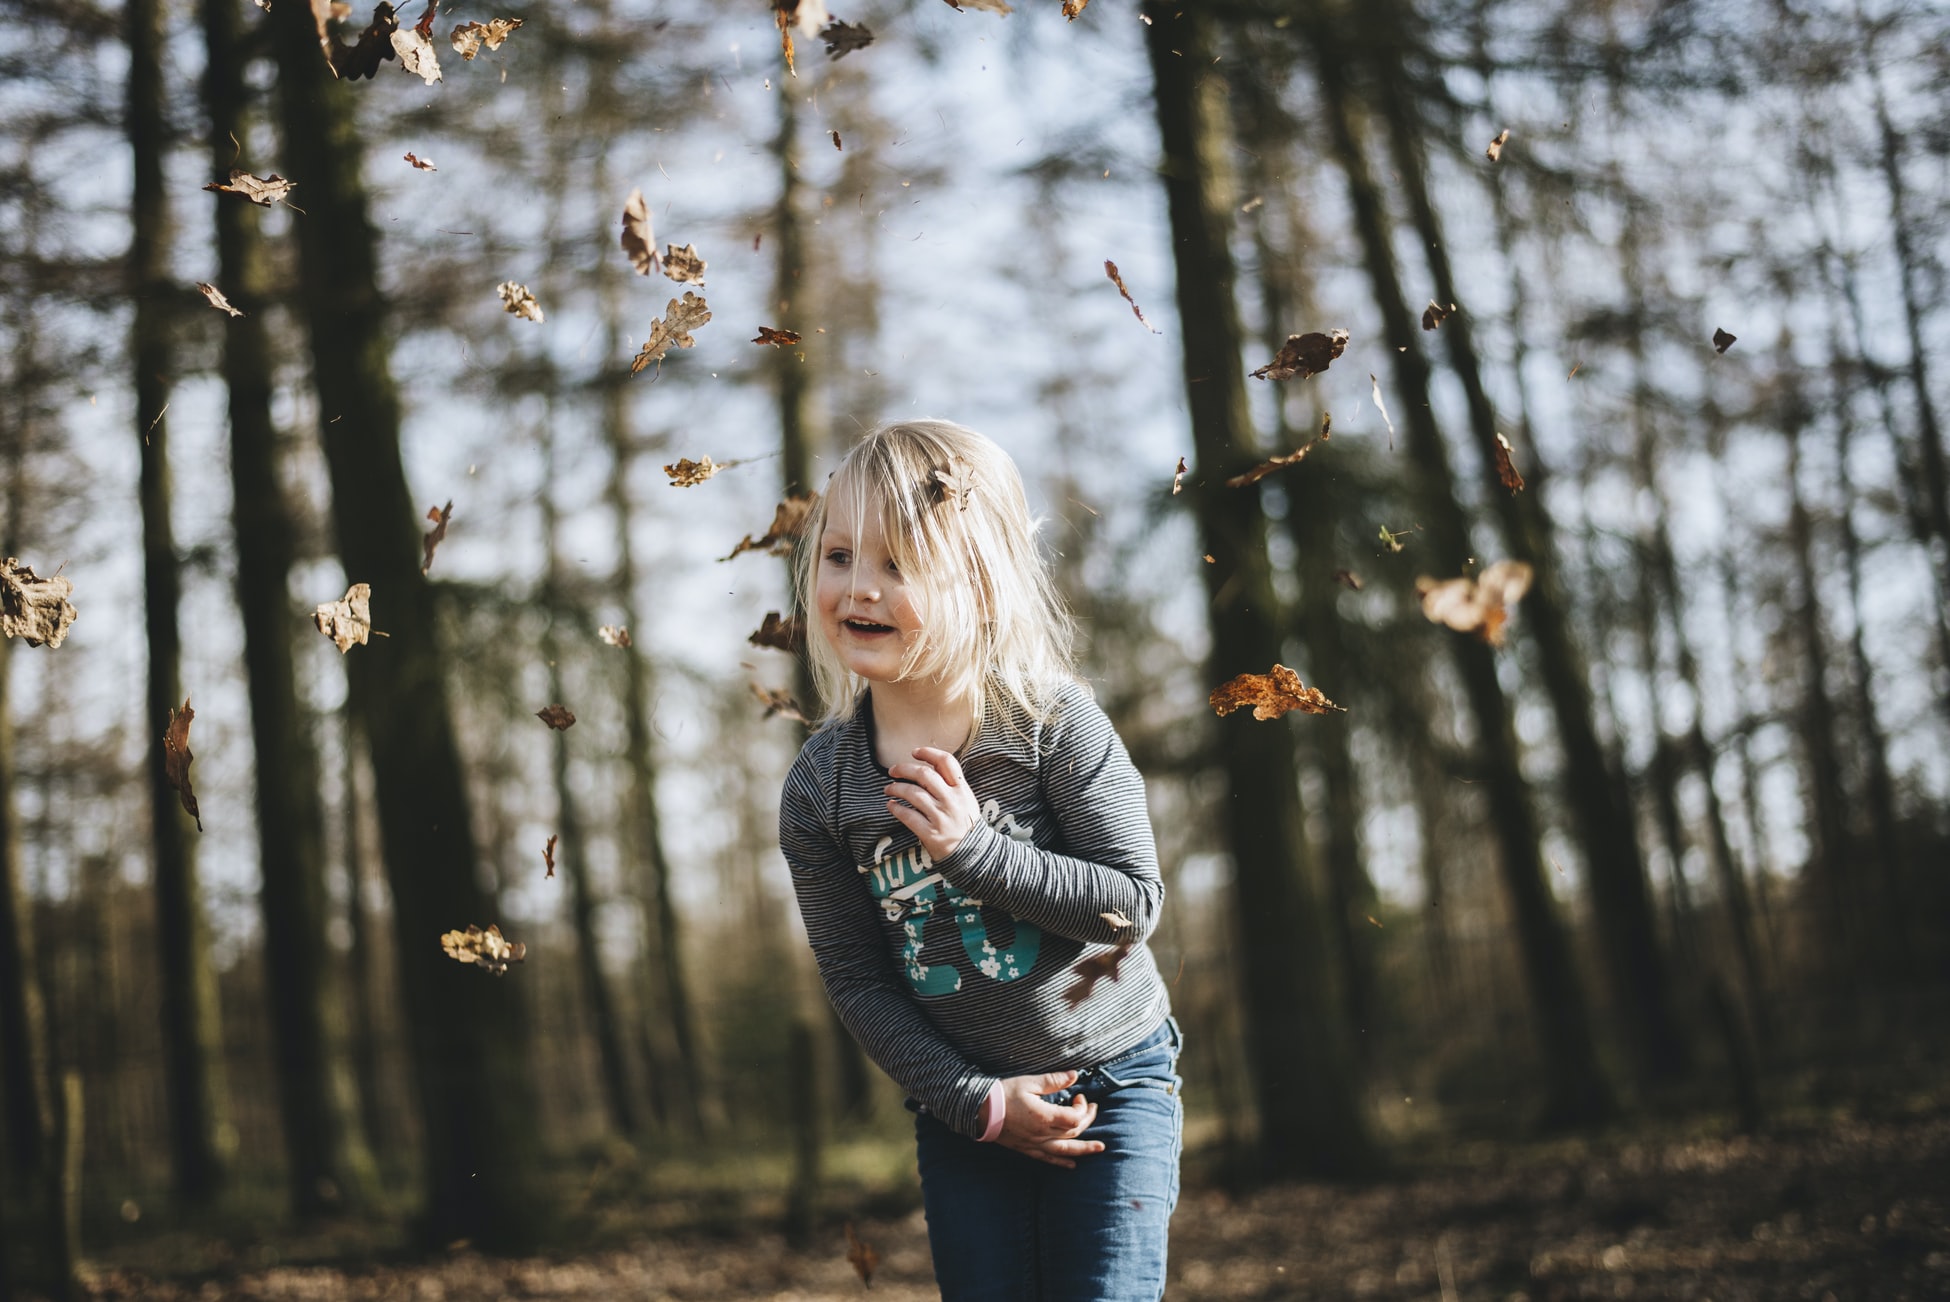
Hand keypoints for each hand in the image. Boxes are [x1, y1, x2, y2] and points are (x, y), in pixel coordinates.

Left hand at [885, 746, 982, 861]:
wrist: (973, 852)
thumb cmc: (965, 822)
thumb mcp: (965, 799)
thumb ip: (950, 783)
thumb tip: (928, 765)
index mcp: (961, 789)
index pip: (946, 762)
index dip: (928, 753)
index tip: (914, 752)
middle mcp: (952, 801)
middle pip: (924, 775)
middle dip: (904, 769)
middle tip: (893, 771)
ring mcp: (941, 817)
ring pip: (913, 794)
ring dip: (896, 788)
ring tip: (889, 789)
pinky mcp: (930, 833)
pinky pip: (908, 816)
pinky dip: (896, 809)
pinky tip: (891, 806)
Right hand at [994, 1071, 1102, 1168]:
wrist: (979, 1111)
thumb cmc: (1003, 1094)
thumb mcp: (1029, 1082)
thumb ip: (1053, 1080)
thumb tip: (1074, 1075)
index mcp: (1045, 1117)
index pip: (1075, 1117)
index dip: (1083, 1108)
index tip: (1079, 1096)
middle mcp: (1043, 1134)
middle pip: (1074, 1133)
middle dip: (1088, 1121)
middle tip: (1094, 1110)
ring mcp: (1035, 1143)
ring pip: (1065, 1150)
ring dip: (1084, 1149)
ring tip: (1099, 1149)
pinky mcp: (1027, 1148)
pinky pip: (1048, 1159)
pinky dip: (1062, 1162)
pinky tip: (1072, 1165)